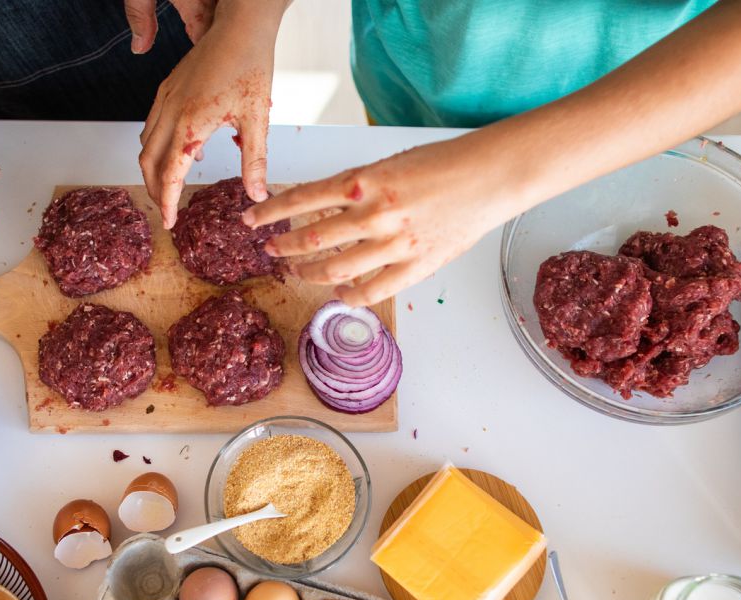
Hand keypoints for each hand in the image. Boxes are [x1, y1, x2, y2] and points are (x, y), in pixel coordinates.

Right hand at [139, 0, 283, 226]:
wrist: (240, 27)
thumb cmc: (250, 66)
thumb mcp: (257, 119)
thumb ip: (254, 161)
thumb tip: (256, 195)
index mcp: (191, 123)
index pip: (170, 174)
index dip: (168, 202)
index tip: (169, 222)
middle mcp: (171, 111)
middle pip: (148, 162)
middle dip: (155, 190)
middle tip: (167, 210)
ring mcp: (165, 98)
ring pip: (145, 143)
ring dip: (152, 168)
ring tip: (168, 186)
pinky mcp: (167, 88)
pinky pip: (151, 124)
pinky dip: (156, 145)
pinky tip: (177, 151)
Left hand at [246, 138, 523, 305]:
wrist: (489, 176)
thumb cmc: (444, 164)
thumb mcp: (390, 163)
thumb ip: (358, 187)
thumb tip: (325, 206)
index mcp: (364, 180)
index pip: (301, 199)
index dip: (271, 213)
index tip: (251, 221)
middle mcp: (373, 213)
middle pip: (311, 239)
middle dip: (283, 246)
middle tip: (271, 250)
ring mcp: (394, 243)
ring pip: (335, 268)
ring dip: (308, 273)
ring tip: (296, 272)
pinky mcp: (415, 265)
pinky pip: (371, 290)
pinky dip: (348, 296)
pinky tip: (337, 294)